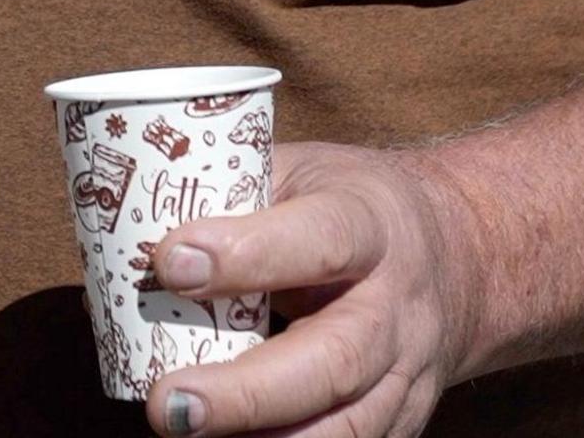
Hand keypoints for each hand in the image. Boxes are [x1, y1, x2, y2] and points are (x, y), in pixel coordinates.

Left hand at [141, 142, 489, 437]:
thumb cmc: (349, 206)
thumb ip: (230, 200)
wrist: (461, 255)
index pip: (320, 239)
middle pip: (333, 361)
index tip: (170, 262)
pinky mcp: (401, 419)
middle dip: (247, 392)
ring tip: (185, 433)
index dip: (248, 253)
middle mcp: (394, 306)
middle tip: (169, 404)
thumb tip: (122, 245)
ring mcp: (405, 372)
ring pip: (346, 426)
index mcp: (369, 223)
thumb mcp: (302, 172)